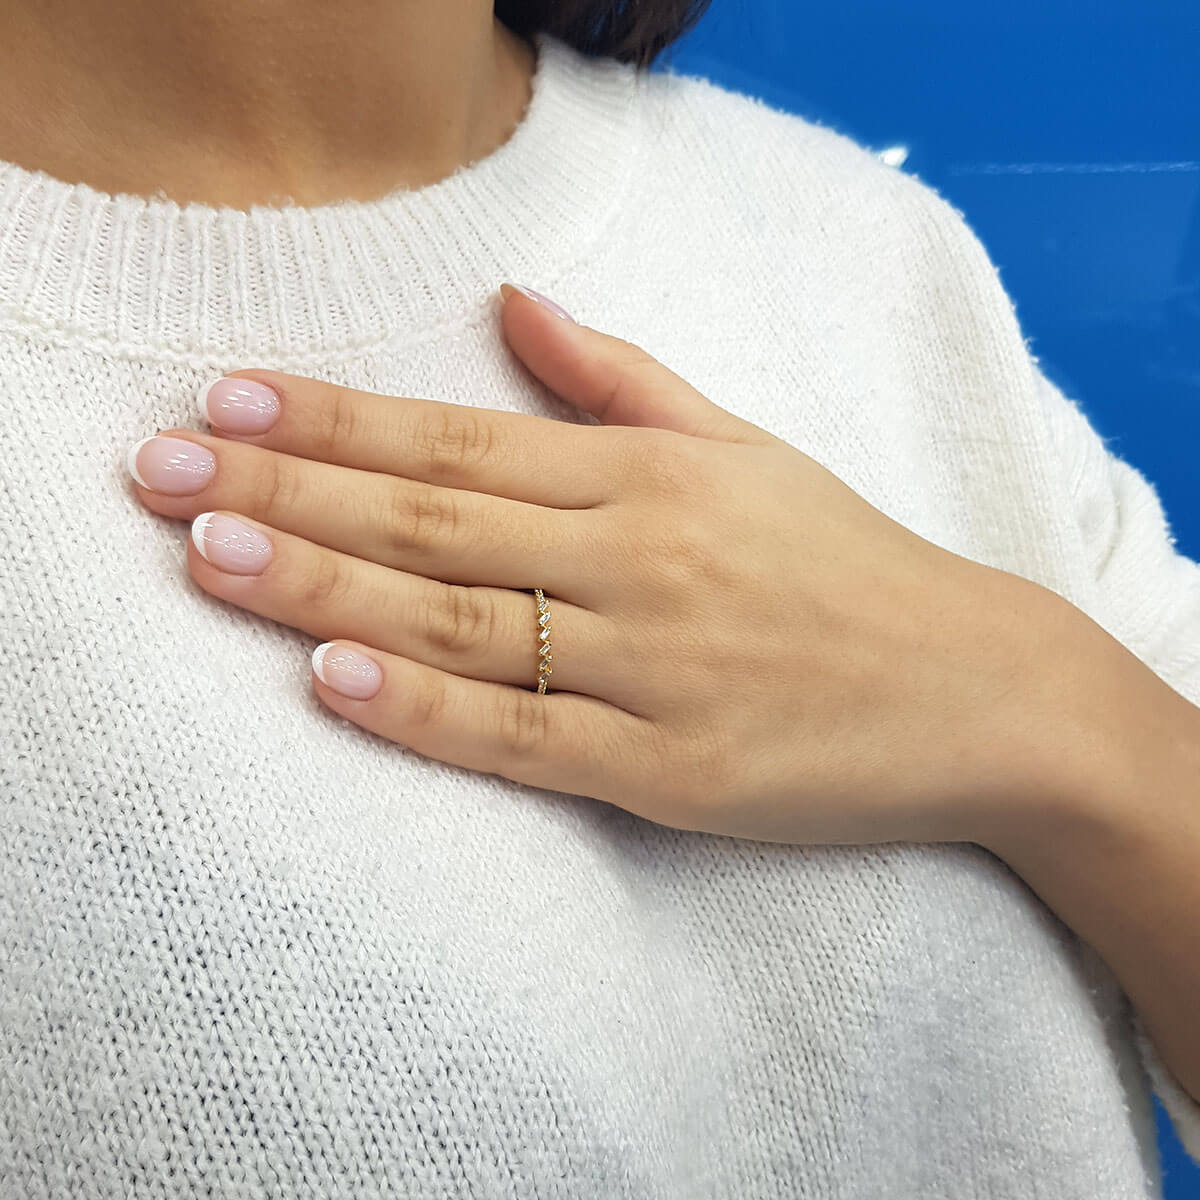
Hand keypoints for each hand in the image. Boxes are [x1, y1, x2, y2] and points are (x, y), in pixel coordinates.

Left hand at [128, 283, 1054, 845]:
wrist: (976, 689)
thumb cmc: (846, 564)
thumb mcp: (745, 448)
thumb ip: (622, 380)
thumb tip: (517, 303)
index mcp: (651, 478)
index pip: (459, 440)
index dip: (335, 421)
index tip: (226, 402)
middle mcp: (640, 562)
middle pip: (434, 522)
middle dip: (288, 494)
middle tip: (162, 473)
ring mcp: (652, 670)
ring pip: (461, 623)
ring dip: (325, 587)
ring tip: (209, 558)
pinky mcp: (671, 771)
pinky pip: (526, 738)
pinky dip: (429, 710)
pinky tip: (337, 678)